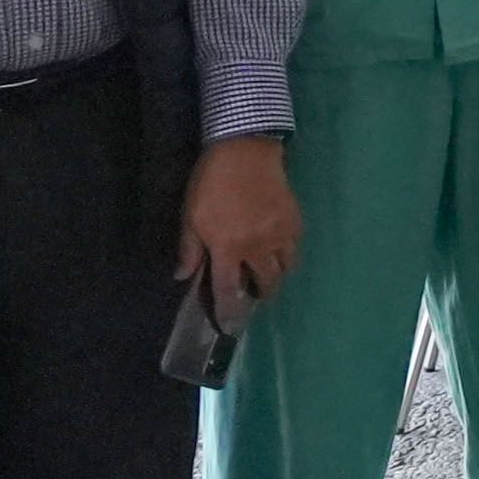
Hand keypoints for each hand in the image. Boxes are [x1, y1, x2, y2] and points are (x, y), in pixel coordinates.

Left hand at [176, 135, 303, 314]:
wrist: (246, 150)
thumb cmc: (211, 183)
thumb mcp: (190, 216)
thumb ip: (189, 249)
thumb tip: (183, 277)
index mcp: (228, 247)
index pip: (229, 290)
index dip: (228, 312)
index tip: (229, 327)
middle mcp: (258, 247)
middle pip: (266, 284)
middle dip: (259, 295)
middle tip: (251, 293)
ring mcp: (280, 235)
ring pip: (285, 269)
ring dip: (275, 276)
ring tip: (266, 272)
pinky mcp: (295, 221)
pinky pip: (295, 248)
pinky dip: (287, 255)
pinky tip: (277, 248)